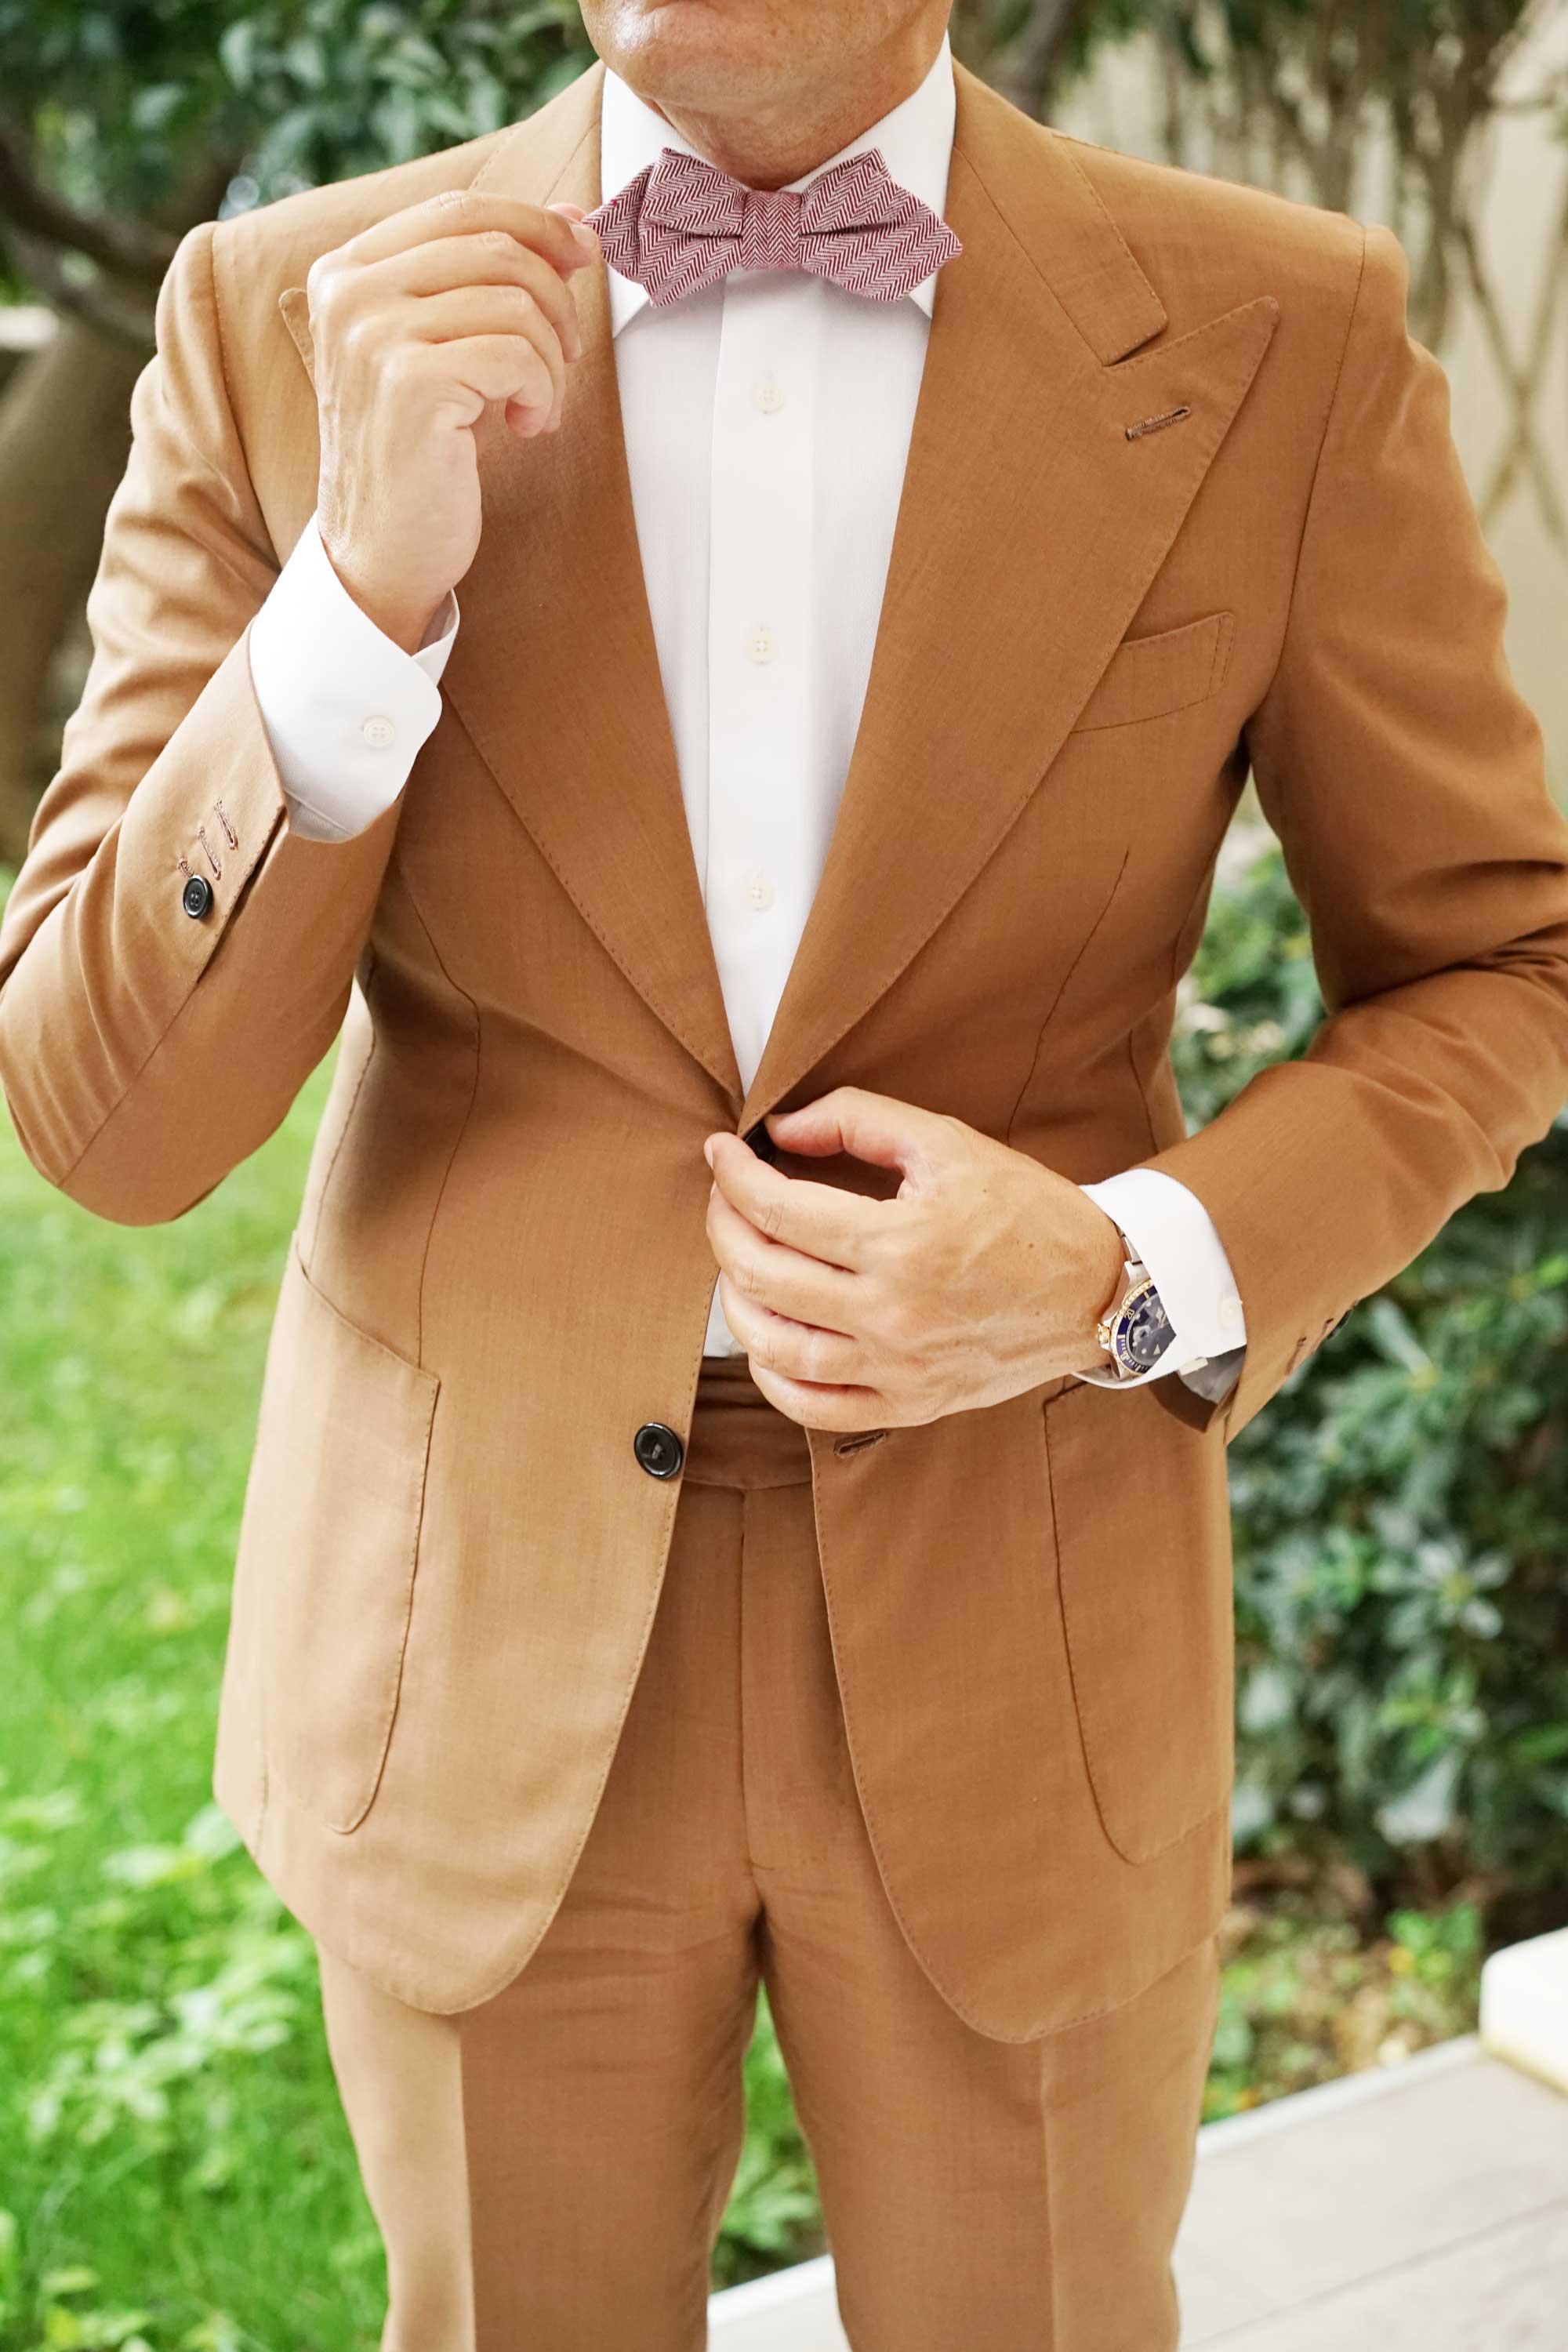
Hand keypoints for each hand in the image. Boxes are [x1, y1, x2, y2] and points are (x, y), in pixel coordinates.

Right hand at [306, 189, 601, 651]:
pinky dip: (542, 390)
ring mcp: (374, 335)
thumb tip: (575, 222)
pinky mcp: (410, 382)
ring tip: (536, 401)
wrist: (380, 549)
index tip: (582, 252)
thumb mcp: (444, 347)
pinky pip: (518, 353)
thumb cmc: (419, 451)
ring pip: (515, 299)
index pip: (459, 208)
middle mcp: (350, 292)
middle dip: (555, 298)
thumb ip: (486, 281)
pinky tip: (526, 425)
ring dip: (551, 356)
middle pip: (495, 245)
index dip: (536, 222)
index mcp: (346, 270)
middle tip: (564, 354)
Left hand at [703, 1086, 1127, 1431]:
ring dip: (735, 1302)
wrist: (1098, 1287)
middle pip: (762, 1275)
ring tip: (737, 1264)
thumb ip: (859, 1121)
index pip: (778, 1208)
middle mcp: (894, 1312)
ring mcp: (899, 1367)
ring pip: (776, 1347)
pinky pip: (816, 1407)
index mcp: (901, 1241)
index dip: (733, 1175)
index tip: (722, 1152)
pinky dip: (773, 1377)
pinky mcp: (912, 1404)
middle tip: (725, 1199)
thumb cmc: (1025, 1209)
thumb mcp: (948, 1142)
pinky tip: (765, 1339)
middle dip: (724, 1227)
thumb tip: (779, 1130)